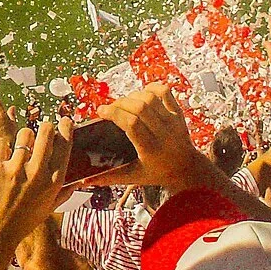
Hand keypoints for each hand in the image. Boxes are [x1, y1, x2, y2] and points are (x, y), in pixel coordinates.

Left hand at [0, 117, 66, 251]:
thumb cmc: (25, 221)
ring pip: (24, 134)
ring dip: (23, 138)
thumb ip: (64, 192)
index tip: (64, 121)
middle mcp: (37, 173)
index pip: (65, 146)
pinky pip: (2, 142)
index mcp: (53, 182)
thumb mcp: (50, 207)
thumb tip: (79, 180)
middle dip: (45, 127)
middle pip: (46, 132)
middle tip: (41, 131)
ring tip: (20, 149)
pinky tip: (2, 156)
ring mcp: (16, 169)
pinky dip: (2, 146)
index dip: (66, 129)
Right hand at [95, 83, 212, 190]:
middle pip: (139, 107)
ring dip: (132, 96)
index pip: (131, 123)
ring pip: (150, 97)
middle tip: (110, 108)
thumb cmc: (157, 173)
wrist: (187, 169)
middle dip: (120, 103)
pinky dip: (150, 88)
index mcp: (151, 149)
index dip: (113, 113)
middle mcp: (164, 133)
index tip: (100, 111)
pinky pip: (165, 91)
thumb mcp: (133, 177)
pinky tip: (141, 94)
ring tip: (124, 104)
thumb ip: (109, 177)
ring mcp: (173, 121)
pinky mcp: (178, 112)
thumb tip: (83, 181)